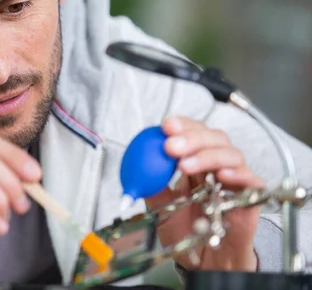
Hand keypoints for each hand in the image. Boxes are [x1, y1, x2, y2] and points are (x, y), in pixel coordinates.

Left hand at [145, 116, 264, 271]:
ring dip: (206, 155)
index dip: (183, 126)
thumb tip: (137, 169)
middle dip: (191, 137)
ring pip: (231, 153)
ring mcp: (235, 180)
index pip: (194, 133)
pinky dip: (237, 173)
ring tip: (184, 165)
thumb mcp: (160, 208)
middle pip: (213, 138)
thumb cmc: (186, 232)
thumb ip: (151, 187)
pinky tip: (220, 175)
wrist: (205, 262)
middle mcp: (217, 166)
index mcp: (195, 162)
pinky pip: (251, 179)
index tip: (167, 126)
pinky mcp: (251, 198)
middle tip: (171, 146)